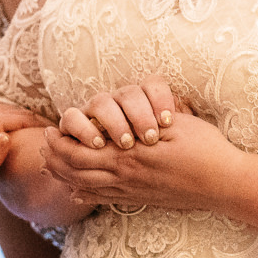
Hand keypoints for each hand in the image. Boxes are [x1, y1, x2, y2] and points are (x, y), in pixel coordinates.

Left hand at [45, 107, 242, 212]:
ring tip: (52, 165)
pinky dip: (83, 195)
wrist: (225, 183)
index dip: (59, 142)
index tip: (50, 129)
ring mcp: (133, 191)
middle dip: (53, 158)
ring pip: (85, 188)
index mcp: (129, 155)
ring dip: (64, 176)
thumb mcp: (174, 124)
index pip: (78, 152)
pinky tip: (76, 192)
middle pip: (74, 172)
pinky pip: (104, 200)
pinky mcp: (141, 200)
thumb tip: (119, 116)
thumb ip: (144, 121)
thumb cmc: (205, 148)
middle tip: (44, 144)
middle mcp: (125, 176)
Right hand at [58, 77, 188, 151]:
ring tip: (125, 142)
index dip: (159, 97)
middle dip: (138, 113)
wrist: (126, 173)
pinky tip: (96, 143)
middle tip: (148, 137)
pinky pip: (71, 118)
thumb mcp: (171, 142)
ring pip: (101, 102)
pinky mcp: (75, 125)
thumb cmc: (156, 159)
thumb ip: (175, 127)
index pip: (153, 84)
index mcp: (144, 100)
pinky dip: (82, 128)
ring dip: (113, 121)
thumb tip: (185, 112)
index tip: (167, 121)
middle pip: (127, 93)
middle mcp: (120, 103)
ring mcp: (97, 112)